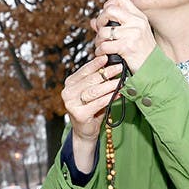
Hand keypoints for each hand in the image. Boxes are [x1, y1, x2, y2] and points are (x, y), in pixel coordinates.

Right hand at [60, 55, 123, 173]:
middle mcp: (68, 93)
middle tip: (119, 67)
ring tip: (121, 81)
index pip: (84, 71)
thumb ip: (96, 80)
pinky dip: (110, 97)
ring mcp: (71, 104)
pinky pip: (98, 103)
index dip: (96, 63)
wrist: (85, 131)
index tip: (107, 57)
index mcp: (70, 84)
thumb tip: (110, 64)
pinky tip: (119, 94)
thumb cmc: (90, 109)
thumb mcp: (91, 92)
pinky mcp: (79, 114)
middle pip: (90, 80)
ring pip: (94, 91)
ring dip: (110, 85)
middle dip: (107, 73)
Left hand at [91, 0, 156, 72]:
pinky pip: (104, 45)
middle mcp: (137, 22)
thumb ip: (112, 25)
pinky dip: (100, 51)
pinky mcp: (127, 46)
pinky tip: (103, 53)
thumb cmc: (142, 51)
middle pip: (109, 10)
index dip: (108, 4)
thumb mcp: (132, 34)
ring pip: (103, 31)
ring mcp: (133, 33)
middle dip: (100, 20)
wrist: (152, 67)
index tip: (105, 15)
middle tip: (101, 29)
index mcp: (139, 17)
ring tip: (102, 45)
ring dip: (98, 40)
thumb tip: (93, 21)